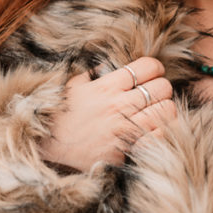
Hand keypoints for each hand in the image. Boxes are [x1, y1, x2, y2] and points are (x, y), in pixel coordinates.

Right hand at [39, 57, 176, 171]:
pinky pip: (159, 135)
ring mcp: (124, 127)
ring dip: (164, 109)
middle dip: (162, 88)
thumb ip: (96, 72)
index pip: (148, 66)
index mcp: (107, 85)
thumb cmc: (61, 114)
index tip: (151, 74)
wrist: (47, 146)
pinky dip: (160, 132)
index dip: (155, 68)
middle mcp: (118, 104)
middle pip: (163, 87)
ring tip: (156, 112)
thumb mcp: (74, 85)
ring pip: (166, 110)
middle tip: (155, 94)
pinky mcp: (125, 148)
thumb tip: (113, 65)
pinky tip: (152, 130)